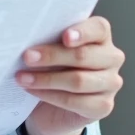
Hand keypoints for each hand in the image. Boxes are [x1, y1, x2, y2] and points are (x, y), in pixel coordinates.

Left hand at [17, 16, 124, 134]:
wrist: (51, 104)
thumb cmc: (51, 68)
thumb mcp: (50, 48)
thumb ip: (48, 38)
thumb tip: (27, 35)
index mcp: (100, 37)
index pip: (99, 28)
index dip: (82, 32)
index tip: (65, 37)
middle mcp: (111, 58)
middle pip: (83, 55)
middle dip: (52, 56)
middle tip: (27, 57)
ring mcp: (111, 83)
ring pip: (78, 80)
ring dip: (46, 79)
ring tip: (22, 77)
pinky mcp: (104, 106)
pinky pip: (75, 101)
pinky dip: (50, 95)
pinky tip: (32, 90)